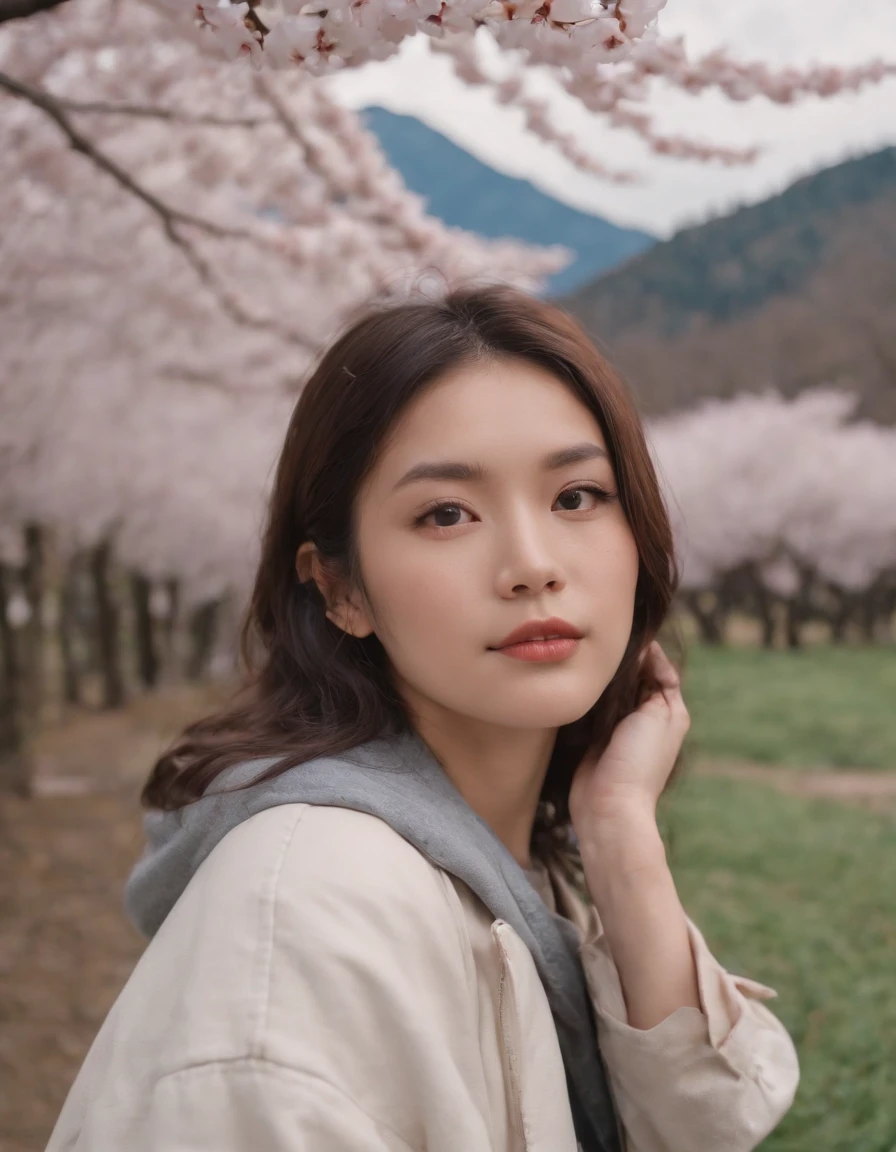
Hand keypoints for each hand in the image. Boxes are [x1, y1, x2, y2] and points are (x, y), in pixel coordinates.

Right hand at [568, 641, 689, 834]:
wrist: (609, 804)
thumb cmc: (639, 761)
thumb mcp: (660, 714)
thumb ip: (657, 680)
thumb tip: (649, 650)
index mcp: (670, 711)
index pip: (660, 668)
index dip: (645, 651)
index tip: (624, 633)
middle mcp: (646, 716)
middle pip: (634, 677)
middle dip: (620, 662)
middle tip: (601, 642)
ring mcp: (619, 726)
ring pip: (611, 689)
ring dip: (602, 678)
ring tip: (587, 658)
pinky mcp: (595, 735)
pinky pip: (592, 706)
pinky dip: (587, 694)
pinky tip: (576, 679)